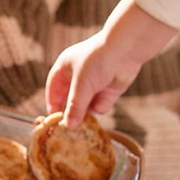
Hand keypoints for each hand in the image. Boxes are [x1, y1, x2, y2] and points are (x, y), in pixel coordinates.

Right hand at [46, 0, 178, 126]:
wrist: (126, 51)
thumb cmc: (98, 61)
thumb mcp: (81, 85)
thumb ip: (74, 107)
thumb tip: (68, 126)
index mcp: (65, 67)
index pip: (53, 88)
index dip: (53, 103)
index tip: (54, 120)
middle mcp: (78, 76)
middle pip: (69, 99)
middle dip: (70, 112)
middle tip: (68, 128)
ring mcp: (94, 83)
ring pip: (85, 104)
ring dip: (85, 113)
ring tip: (84, 124)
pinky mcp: (108, 90)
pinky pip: (100, 105)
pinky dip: (100, 107)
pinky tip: (102, 104)